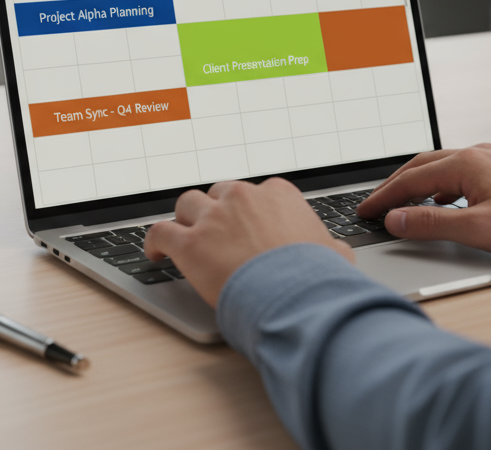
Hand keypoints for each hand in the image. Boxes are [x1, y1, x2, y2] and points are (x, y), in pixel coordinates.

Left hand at [144, 178, 353, 306]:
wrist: (294, 296)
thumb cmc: (316, 278)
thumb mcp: (335, 254)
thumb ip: (329, 246)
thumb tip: (337, 253)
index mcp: (277, 195)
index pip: (255, 193)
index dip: (246, 211)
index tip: (243, 224)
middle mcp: (242, 198)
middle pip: (218, 194)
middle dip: (215, 211)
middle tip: (214, 232)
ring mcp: (213, 219)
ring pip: (186, 205)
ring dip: (185, 220)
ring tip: (184, 236)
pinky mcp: (190, 244)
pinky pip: (160, 232)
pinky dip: (153, 241)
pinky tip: (154, 252)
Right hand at [355, 144, 490, 257]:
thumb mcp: (479, 229)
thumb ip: (432, 225)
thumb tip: (396, 220)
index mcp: (466, 163)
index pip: (411, 180)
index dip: (384, 198)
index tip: (365, 211)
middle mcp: (476, 153)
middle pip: (421, 166)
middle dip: (394, 186)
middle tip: (374, 205)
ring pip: (440, 166)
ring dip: (416, 183)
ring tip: (401, 203)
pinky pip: (459, 171)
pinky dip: (439, 184)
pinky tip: (442, 201)